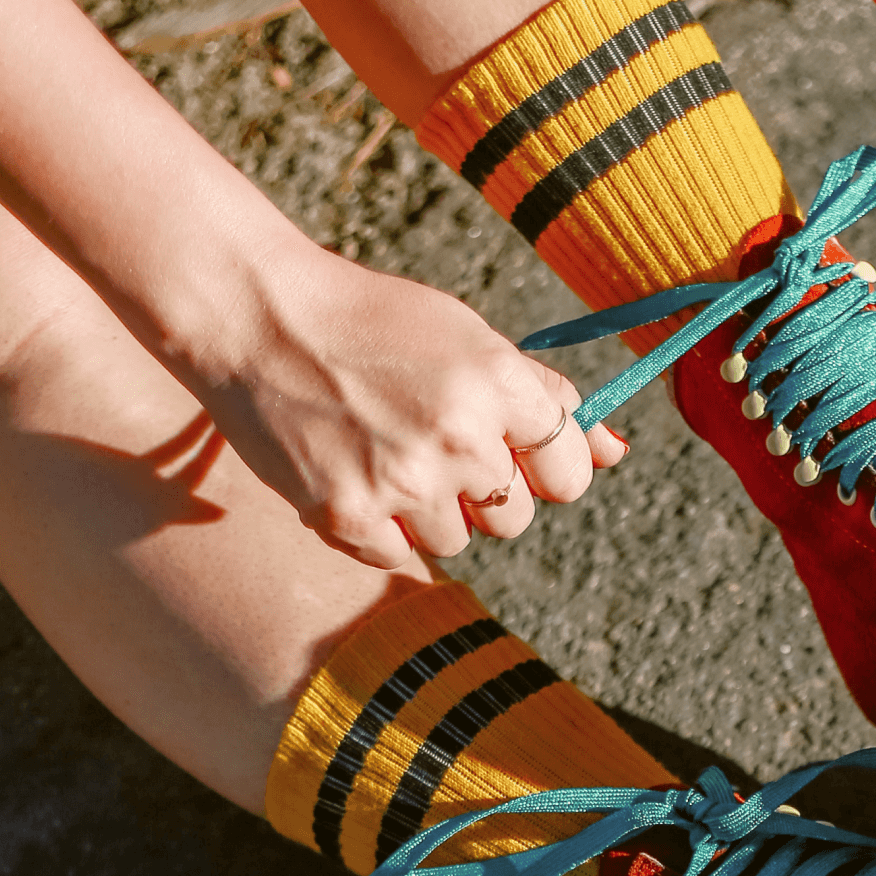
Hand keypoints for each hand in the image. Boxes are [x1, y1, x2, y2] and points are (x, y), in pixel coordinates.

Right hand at [196, 241, 625, 568]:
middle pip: (515, 517)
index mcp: (499, 384)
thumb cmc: (376, 322)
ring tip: (387, 451)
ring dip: (432, 511)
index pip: (570, 470)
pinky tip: (355, 472)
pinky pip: (401, 558)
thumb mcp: (472, 340)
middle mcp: (459, 437)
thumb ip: (547, 399)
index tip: (518, 454)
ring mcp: (403, 482)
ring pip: (458, 541)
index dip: (547, 467)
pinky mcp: (348, 517)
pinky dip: (382, 528)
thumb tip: (615, 452)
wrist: (260, 317)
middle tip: (434, 444)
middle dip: (488, 492)